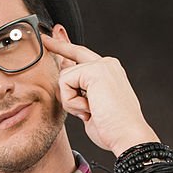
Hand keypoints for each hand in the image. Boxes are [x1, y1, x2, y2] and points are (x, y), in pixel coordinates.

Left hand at [42, 32, 159, 156]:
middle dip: (58, 46)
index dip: (66, 47)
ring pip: (65, 77)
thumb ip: (78, 91)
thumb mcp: (89, 107)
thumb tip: (63, 80)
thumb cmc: (112, 129)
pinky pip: (65, 82)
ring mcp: (102, 66)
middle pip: (73, 53)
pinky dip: (71, 101)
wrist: (127, 136)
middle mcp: (107, 65)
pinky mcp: (95, 70)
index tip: (54, 36)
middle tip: (45, 40)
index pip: (82, 56)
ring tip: (89, 111)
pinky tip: (88, 109)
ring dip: (70, 101)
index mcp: (108, 73)